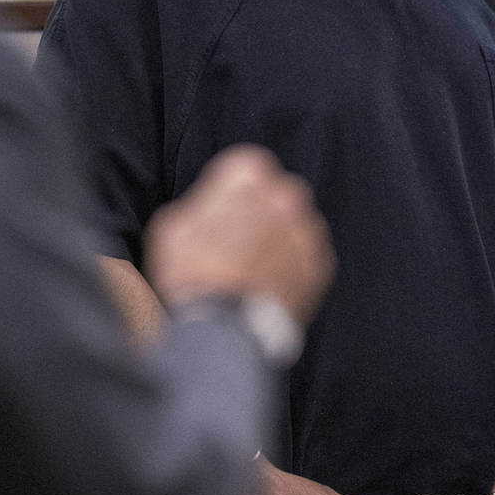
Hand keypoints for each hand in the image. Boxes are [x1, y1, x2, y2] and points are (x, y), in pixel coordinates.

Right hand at [145, 145, 332, 323]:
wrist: (223, 329)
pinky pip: (307, 256)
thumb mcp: (173, 225)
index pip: (247, 165)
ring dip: (279, 237)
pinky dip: (292, 265)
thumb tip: (212, 206)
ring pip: (295, 224)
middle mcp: (286, 196)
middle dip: (261, 210)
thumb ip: (202, 203)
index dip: (232, 188)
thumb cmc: (191, 273)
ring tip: (252, 267)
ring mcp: (307, 232)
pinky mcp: (321, 266)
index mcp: (248, 176)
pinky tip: (267, 283)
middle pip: (276, 194)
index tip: (223, 207)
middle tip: (238, 239)